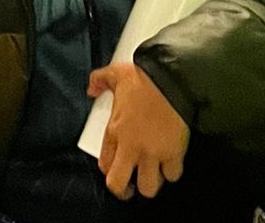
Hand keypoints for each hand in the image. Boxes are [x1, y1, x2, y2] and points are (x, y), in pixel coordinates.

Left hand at [90, 62, 189, 199]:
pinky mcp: (173, 154)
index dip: (111, 170)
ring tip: (153, 173)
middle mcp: (131, 147)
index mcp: (114, 131)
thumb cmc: (143, 79)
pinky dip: (172, 171)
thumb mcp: (115, 74)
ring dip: (151, 182)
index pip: (104, 165)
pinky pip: (172, 175)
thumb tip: (91, 88)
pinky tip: (171, 161)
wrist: (171, 81)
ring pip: (149, 187)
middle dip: (125, 190)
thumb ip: (99, 80)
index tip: (118, 167)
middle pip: (119, 184)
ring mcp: (152, 153)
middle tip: (131, 186)